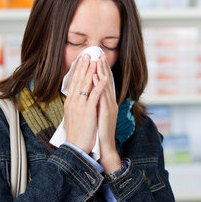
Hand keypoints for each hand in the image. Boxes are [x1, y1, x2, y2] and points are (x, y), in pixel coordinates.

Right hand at [64, 54, 107, 153]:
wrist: (76, 147)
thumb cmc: (77, 133)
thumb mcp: (74, 116)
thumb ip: (76, 105)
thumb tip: (79, 98)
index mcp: (70, 103)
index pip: (73, 83)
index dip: (78, 70)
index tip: (81, 61)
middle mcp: (73, 102)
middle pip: (78, 80)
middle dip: (83, 66)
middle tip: (87, 54)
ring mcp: (80, 106)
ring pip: (85, 84)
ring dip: (91, 71)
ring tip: (95, 60)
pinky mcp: (88, 111)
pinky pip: (94, 95)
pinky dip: (99, 85)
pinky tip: (103, 77)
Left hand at [95, 55, 120, 173]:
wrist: (103, 147)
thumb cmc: (99, 132)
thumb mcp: (97, 115)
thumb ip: (96, 105)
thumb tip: (90, 96)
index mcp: (107, 104)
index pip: (104, 84)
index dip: (101, 71)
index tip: (97, 59)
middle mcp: (110, 103)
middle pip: (106, 82)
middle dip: (102, 67)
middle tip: (99, 54)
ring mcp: (109, 107)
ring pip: (105, 86)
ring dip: (102, 72)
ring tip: (98, 60)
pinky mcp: (106, 113)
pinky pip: (102, 96)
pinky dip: (100, 85)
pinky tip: (96, 77)